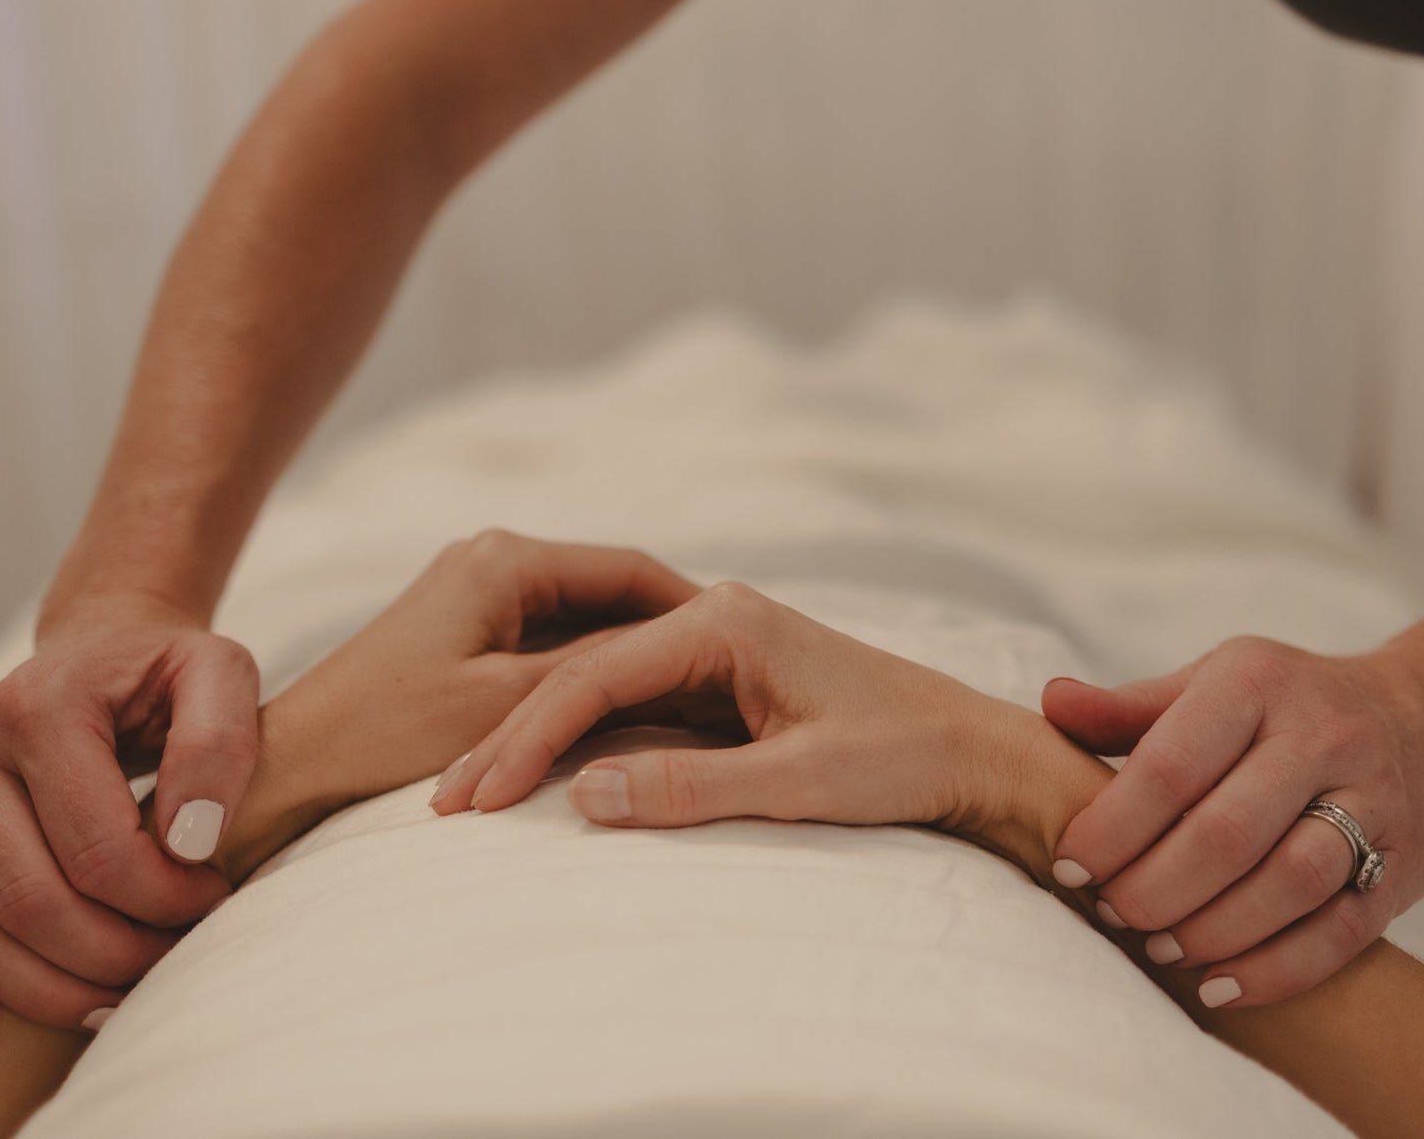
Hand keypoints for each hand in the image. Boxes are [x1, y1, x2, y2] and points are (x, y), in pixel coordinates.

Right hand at [0, 596, 260, 1046]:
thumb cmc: (169, 669)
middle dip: (112, 950)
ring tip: (118, 999)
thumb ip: (218, 743)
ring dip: (46, 983)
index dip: (161, 894)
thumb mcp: (219, 672)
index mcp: (41, 707)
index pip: (96, 845)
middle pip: (29, 897)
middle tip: (176, 953)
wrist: (107, 650)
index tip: (214, 896)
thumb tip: (192, 840)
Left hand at [229, 531, 702, 877]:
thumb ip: (595, 675)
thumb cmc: (391, 736)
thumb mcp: (510, 705)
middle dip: (667, 637)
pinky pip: (547, 640)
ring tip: (692, 703)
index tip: (748, 659)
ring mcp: (474, 590)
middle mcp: (492, 557)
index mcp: (507, 558)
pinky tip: (625, 714)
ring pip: (581, 619)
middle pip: (609, 591)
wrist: (292, 766)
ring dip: (628, 658)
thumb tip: (677, 655)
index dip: (695, 614)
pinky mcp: (461, 627)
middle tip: (731, 686)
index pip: (632, 571)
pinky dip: (587, 673)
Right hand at [428, 581, 1056, 838]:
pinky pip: (638, 711)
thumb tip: (582, 795)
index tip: (477, 797)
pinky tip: (543, 782)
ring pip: (605, 694)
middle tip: (446, 803)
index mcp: (724, 623)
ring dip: (540, 744)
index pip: (595, 675)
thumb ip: (694, 786)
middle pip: (586, 677)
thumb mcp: (802, 781)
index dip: (528, 738)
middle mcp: (714, 620)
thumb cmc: (905, 760)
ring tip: (474, 797)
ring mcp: (719, 648)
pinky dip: (586, 747)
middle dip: (513, 740)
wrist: (976, 751)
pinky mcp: (728, 682)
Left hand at [1042, 636, 1423, 1006]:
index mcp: (1257, 685)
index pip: (1172, 764)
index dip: (1113, 825)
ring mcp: (1374, 802)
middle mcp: (1323, 738)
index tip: (1070, 866)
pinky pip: (1343, 929)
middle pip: (1229, 831)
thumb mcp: (1212, 684)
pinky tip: (1220, 987)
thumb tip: (1051, 703)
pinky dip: (1278, 969)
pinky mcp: (1406, 866)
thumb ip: (1130, 707)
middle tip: (1111, 914)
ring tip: (1160, 949)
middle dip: (1157, 885)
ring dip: (1215, 929)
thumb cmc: (1285, 707)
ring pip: (1290, 881)